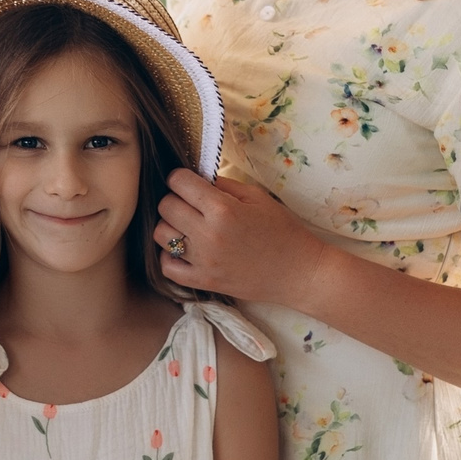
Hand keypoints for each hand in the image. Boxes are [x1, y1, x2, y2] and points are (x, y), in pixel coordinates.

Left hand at [153, 170, 330, 308]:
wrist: (298, 272)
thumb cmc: (283, 231)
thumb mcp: (257, 197)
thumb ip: (223, 184)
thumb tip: (197, 177)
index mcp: (222, 209)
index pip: (179, 183)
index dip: (180, 177)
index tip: (187, 181)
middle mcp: (207, 235)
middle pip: (165, 207)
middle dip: (175, 199)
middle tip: (190, 203)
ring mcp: (203, 261)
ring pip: (161, 235)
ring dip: (170, 226)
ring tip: (187, 226)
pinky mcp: (203, 282)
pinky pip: (167, 267)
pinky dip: (170, 255)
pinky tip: (183, 249)